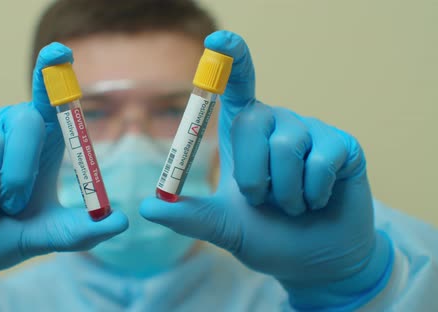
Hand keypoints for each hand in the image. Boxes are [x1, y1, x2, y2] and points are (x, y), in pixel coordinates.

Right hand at [0, 43, 127, 308]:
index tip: (60, 53)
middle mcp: (11, 124)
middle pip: (24, 120)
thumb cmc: (2, 235)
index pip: (52, 97)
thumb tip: (121, 220)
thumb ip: (79, 230)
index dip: (53, 72)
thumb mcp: (43, 235)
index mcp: (42, 141)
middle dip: (19, 174)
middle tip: (10, 208)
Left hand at [141, 30, 392, 308]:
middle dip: (253, 175)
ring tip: (293, 206)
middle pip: (253, 120)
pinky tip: (318, 201)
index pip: (236, 84)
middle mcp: (276, 123)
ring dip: (284, 192)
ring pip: (286, 146)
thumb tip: (146, 208)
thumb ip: (189, 216)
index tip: (217, 40)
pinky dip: (313, 194)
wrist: (314, 260)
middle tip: (264, 202)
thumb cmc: (267, 236)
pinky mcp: (343, 146)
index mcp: (244, 134)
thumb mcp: (223, 227)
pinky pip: (321, 162)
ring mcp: (311, 131)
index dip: (231, 57)